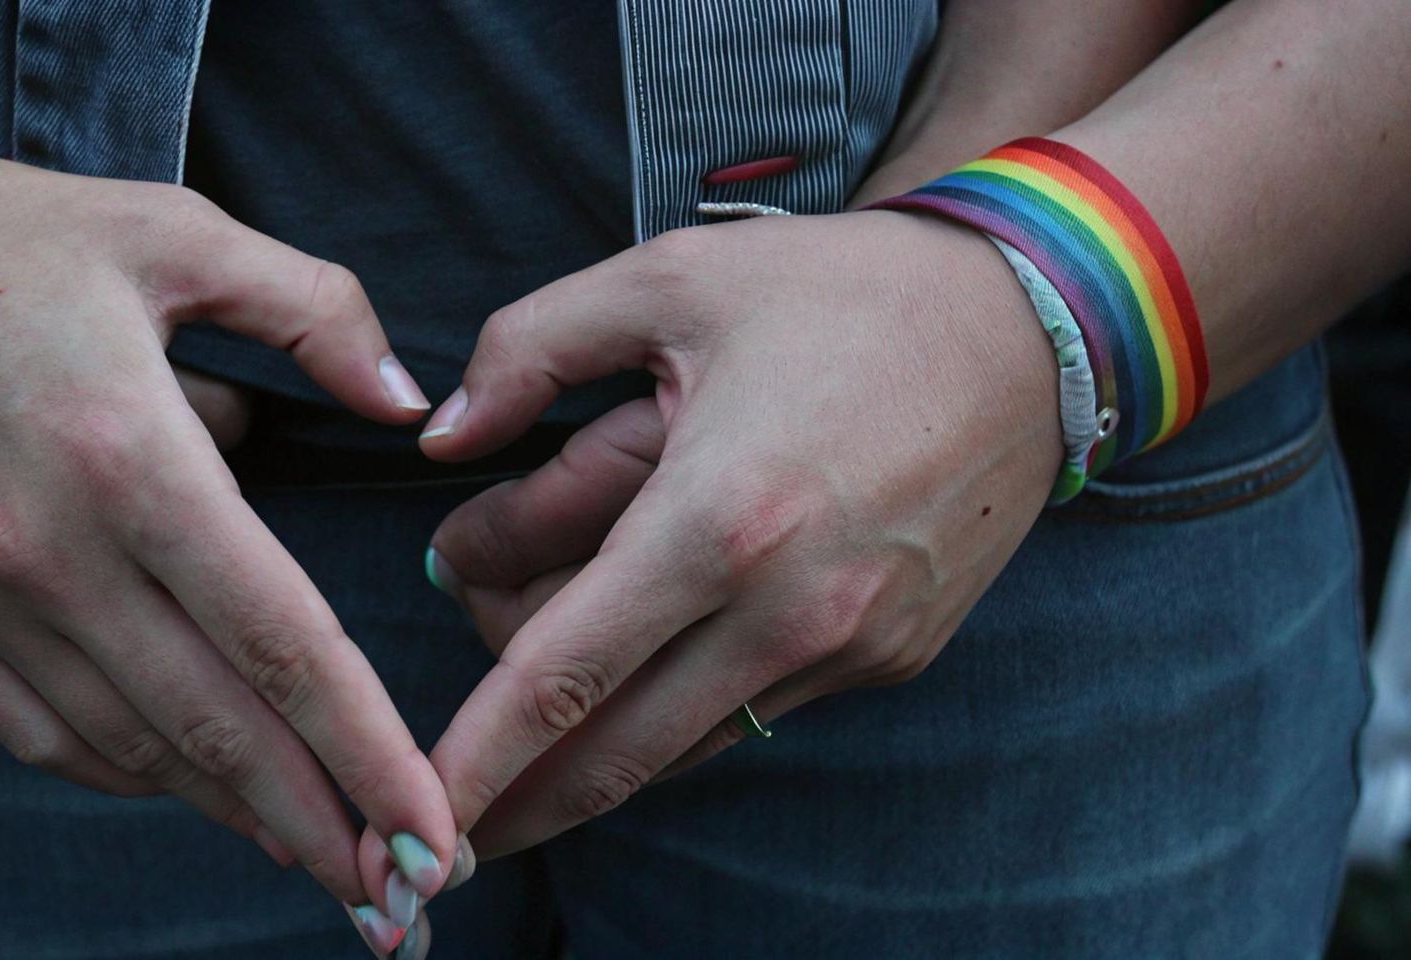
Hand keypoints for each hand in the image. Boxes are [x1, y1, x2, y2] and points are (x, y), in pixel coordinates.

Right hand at [0, 143, 455, 901]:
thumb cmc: (5, 240)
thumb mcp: (178, 232)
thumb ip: (315, 310)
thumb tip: (406, 402)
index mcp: (133, 459)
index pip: (282, 641)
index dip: (369, 747)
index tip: (434, 827)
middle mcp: (58, 554)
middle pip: (220, 728)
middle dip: (324, 826)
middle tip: (405, 895)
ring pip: (138, 748)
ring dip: (238, 811)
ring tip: (323, 853)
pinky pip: (48, 734)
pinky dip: (133, 774)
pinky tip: (195, 787)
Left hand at [414, 210, 1061, 856]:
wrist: (1033, 325)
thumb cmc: (839, 292)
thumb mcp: (669, 278)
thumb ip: (529, 348)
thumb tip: (440, 437)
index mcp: (718, 517)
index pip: (561, 674)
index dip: (475, 761)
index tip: (411, 825)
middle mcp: (788, 610)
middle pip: (613, 750)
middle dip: (516, 804)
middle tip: (441, 824)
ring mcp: (847, 649)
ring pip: (679, 744)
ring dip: (589, 758)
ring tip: (520, 760)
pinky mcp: (888, 661)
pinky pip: (748, 713)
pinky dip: (675, 712)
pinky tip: (632, 693)